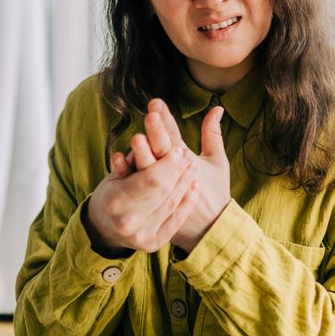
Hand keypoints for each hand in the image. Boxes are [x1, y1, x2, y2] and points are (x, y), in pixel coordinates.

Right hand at [84, 136, 199, 254]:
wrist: (104, 228)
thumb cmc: (110, 193)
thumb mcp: (115, 174)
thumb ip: (133, 160)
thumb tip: (151, 137)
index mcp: (115, 200)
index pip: (151, 180)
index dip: (168, 164)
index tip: (179, 150)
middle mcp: (128, 221)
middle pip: (164, 192)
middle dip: (179, 171)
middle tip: (188, 155)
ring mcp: (141, 235)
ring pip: (171, 204)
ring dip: (186, 183)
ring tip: (193, 167)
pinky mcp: (153, 244)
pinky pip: (175, 220)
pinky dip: (186, 202)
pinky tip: (194, 187)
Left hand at [116, 99, 230, 253]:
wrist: (207, 231)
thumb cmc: (214, 192)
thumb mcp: (217, 163)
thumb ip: (213, 134)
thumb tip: (217, 107)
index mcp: (192, 166)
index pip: (177, 139)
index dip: (167, 121)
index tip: (156, 104)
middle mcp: (176, 179)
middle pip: (163, 153)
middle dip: (156, 133)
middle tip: (150, 115)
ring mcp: (161, 194)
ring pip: (149, 171)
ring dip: (142, 153)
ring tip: (136, 138)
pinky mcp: (149, 205)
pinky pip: (135, 188)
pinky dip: (127, 172)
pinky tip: (118, 157)